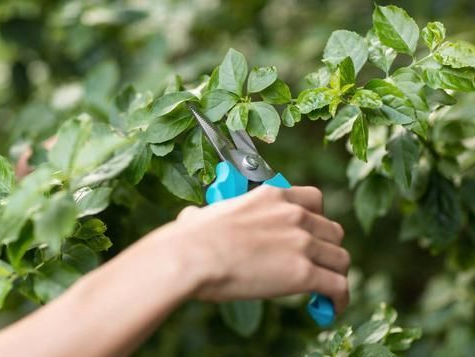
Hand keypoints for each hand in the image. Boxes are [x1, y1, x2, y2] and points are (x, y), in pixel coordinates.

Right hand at [165, 185, 349, 312]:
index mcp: (273, 195)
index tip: (310, 234)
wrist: (192, 257)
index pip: (315, 199)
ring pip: (340, 259)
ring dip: (334, 274)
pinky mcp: (304, 273)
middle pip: (333, 232)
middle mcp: (294, 214)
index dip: (316, 220)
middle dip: (327, 249)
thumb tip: (190, 218)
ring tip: (324, 291)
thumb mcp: (209, 213)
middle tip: (316, 265)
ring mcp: (302, 243)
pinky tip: (330, 308)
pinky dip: (338, 299)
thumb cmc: (191, 238)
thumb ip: (211, 214)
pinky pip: (338, 287)